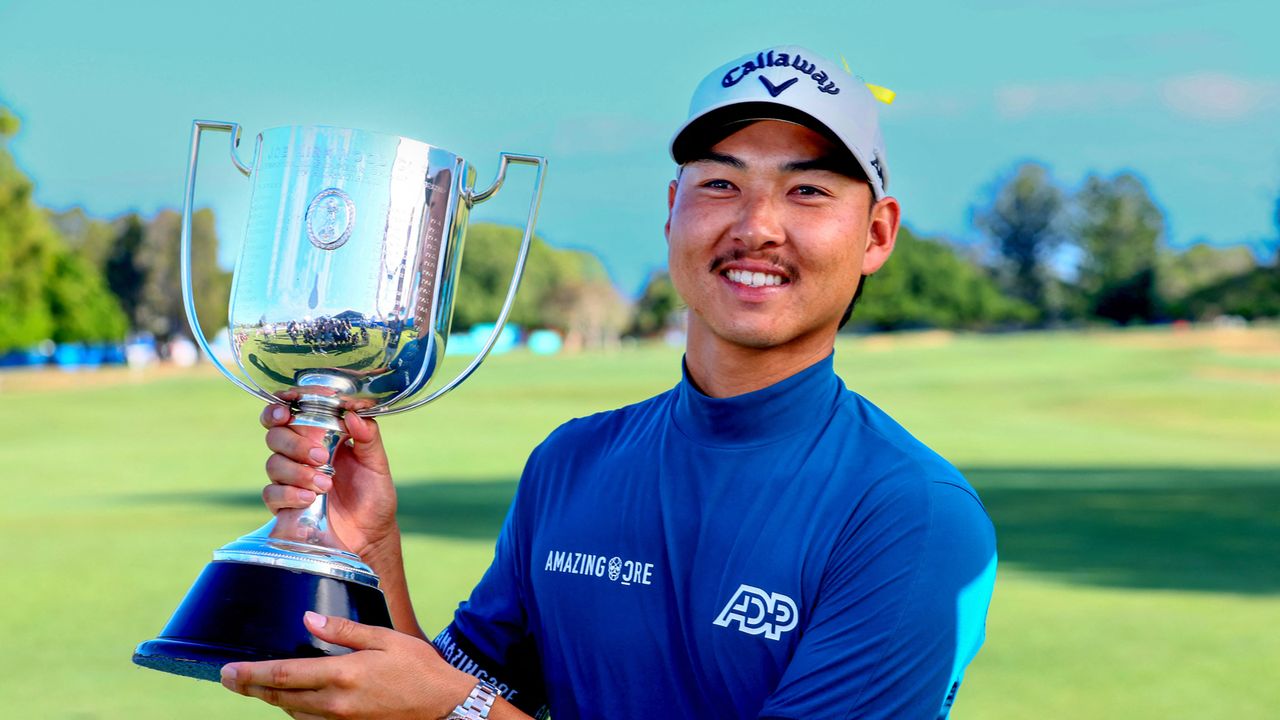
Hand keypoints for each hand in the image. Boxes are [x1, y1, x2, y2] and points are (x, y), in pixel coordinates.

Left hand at [220, 612, 472, 719]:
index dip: (252, 674)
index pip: (284, 675)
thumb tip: (309, 620)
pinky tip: (290, 700)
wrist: (444, 706)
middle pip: (280, 697)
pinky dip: (294, 710)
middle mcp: (336, 703)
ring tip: (256, 684)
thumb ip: (345, 630)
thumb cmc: (419, 667)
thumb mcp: (385, 639)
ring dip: (272, 698)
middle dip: (251, 687)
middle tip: (228, 678)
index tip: (228, 670)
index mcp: (342, 675)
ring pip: (292, 712)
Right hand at [260, 405, 397, 557]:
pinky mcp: (285, 505)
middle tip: (321, 457)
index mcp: (321, 437)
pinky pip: (272, 493)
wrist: (372, 535)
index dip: (279, 410)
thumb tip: (352, 415)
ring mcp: (291, 480)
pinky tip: (310, 498)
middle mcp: (300, 456)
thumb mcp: (376, 463)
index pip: (290, 416)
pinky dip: (289, 493)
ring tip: (325, 484)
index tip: (285, 413)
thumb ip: (368, 437)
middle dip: (295, 444)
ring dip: (298, 472)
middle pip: (276, 437)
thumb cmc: (374, 495)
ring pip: (273, 464)